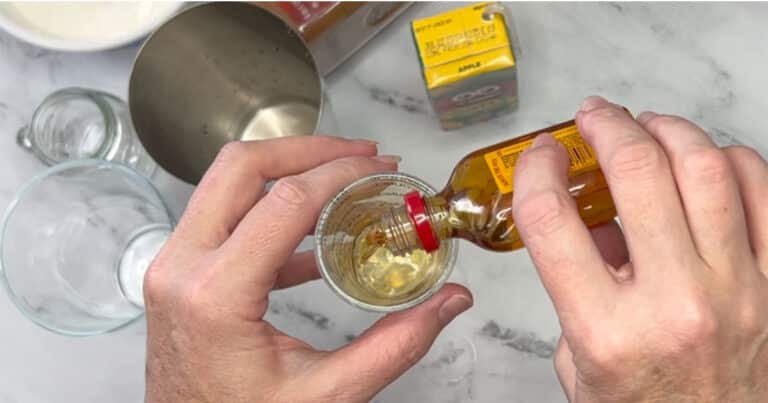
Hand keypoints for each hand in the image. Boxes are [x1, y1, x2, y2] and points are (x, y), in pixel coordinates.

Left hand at [143, 136, 472, 402]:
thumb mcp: (326, 395)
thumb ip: (394, 346)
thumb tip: (449, 302)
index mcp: (214, 296)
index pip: (284, 203)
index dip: (340, 174)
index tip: (379, 167)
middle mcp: (182, 268)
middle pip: (240, 167)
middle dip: (307, 149)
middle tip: (360, 154)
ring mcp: (174, 265)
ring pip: (227, 182)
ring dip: (287, 170)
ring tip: (344, 177)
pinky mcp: (181, 272)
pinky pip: (226, 216)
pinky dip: (272, 209)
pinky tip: (318, 233)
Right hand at [512, 96, 767, 401]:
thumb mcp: (579, 359)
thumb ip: (575, 285)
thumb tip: (588, 216)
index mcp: (605, 329)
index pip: (552, 218)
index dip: (536, 169)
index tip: (541, 155)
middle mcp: (674, 305)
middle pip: (636, 173)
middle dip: (606, 126)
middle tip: (594, 118)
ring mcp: (738, 293)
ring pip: (707, 169)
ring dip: (669, 129)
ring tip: (649, 127)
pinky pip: (765, 194)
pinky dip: (732, 160)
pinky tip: (707, 160)